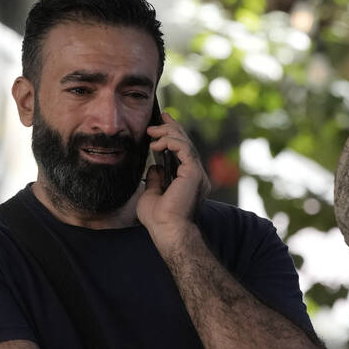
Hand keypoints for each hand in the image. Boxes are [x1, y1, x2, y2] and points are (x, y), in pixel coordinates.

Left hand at [136, 112, 209, 244]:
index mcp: (189, 181)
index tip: (162, 124)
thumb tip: (155, 167)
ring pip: (186, 143)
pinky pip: (184, 148)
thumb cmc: (159, 219)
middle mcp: (197, 176)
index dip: (173, 136)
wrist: (166, 230)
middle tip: (160, 118)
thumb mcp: (152, 194)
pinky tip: (156, 144)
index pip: (183, 153)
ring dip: (168, 134)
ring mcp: (197, 174)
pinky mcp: (194, 172)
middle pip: (186, 145)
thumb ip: (156, 179)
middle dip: (173, 128)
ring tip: (151, 132)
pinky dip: (170, 142)